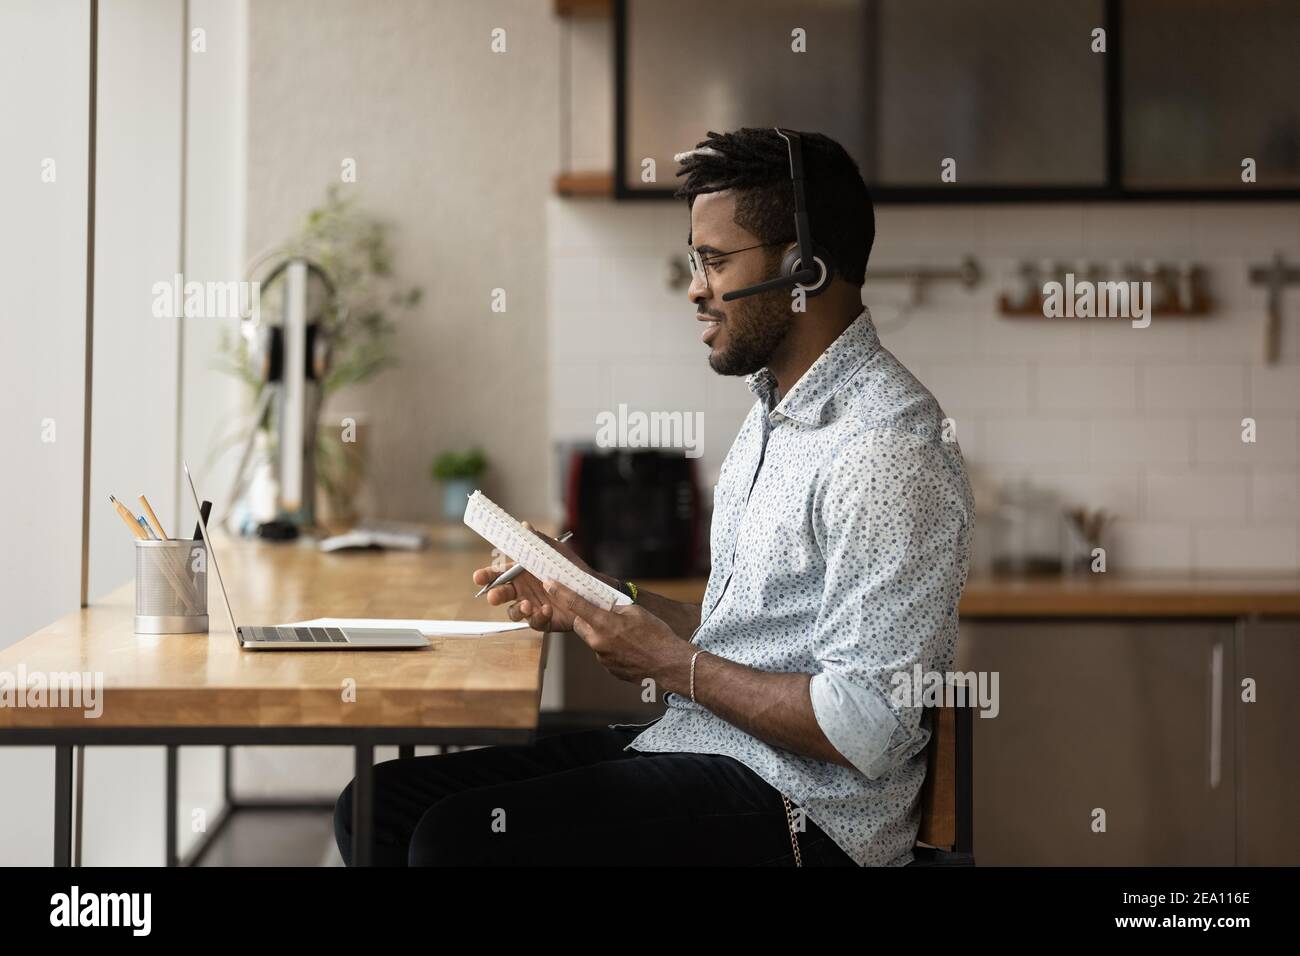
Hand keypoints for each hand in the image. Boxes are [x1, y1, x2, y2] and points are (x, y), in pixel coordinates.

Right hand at [470, 522, 594, 632]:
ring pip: (514, 612)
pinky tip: (546, 610)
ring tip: (527, 605)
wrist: (591, 590)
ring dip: (517, 610)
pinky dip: (538, 617)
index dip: (487, 575)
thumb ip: (538, 541)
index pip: (499, 573)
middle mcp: (523, 590)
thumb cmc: (571, 568)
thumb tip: (524, 526)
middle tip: (493, 596)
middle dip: (495, 595)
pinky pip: (534, 622)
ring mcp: (532, 606)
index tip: (478, 577)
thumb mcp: (555, 552)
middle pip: (501, 594)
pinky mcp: (543, 620)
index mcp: (521, 573)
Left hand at [541, 578, 694, 691]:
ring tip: (627, 636)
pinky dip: (612, 648)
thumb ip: (615, 608)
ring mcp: (602, 658)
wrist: (669, 664)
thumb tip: (605, 607)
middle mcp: (599, 642)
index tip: (549, 584)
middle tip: (605, 615)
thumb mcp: (636, 612)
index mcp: (605, 623)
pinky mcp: (608, 669)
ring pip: (594, 640)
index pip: (576, 605)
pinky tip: (630, 648)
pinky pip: (604, 653)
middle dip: (587, 618)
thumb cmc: (657, 636)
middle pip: (581, 624)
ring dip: (603, 634)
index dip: (561, 593)